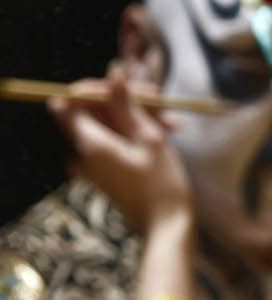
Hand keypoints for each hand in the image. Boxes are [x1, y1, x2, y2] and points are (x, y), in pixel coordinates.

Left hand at [49, 71, 192, 234]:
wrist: (166, 226)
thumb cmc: (161, 184)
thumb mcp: (149, 138)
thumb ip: (126, 103)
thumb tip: (113, 73)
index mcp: (88, 144)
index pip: (71, 101)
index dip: (96, 89)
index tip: (128, 88)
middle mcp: (81, 153)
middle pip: (91, 112)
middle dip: (124, 102)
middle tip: (160, 100)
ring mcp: (90, 164)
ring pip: (106, 126)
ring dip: (135, 118)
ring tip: (171, 122)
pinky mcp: (102, 171)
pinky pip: (111, 142)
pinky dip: (133, 134)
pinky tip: (163, 134)